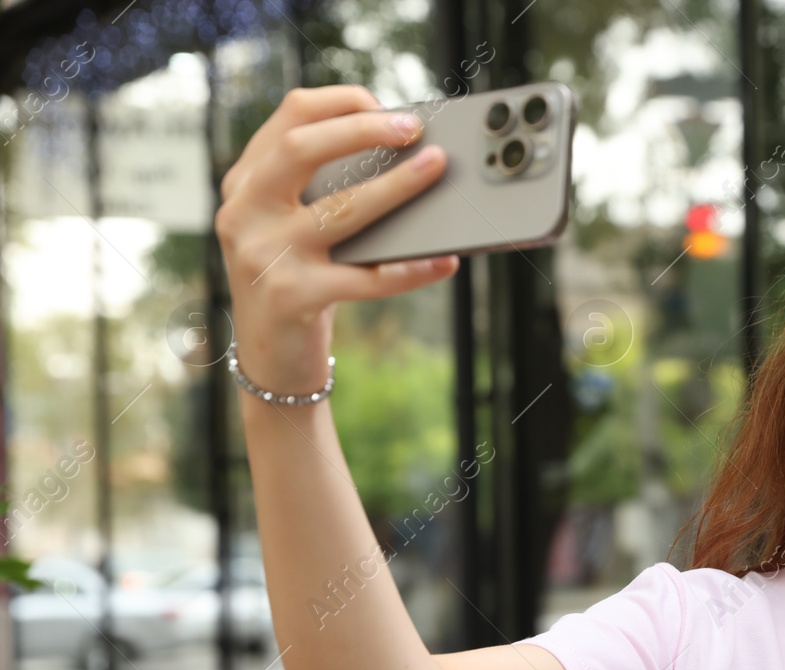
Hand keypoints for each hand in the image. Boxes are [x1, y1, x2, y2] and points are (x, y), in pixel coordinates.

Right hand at [214, 85, 457, 397]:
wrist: (271, 358)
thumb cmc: (299, 279)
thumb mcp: (295, 225)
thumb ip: (323, 188)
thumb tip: (405, 154)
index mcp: (246, 182)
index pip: (290, 117)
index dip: (342, 103)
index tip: (388, 107)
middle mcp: (245, 212)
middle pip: (300, 148)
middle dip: (363, 130)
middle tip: (414, 129)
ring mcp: (264, 255)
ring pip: (340, 209)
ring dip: (396, 187)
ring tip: (436, 170)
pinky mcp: (291, 298)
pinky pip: (366, 279)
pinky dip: (412, 270)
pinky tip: (445, 261)